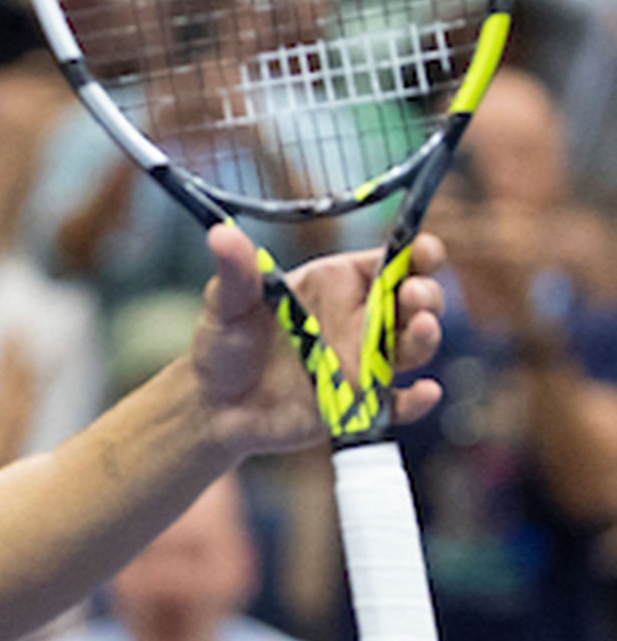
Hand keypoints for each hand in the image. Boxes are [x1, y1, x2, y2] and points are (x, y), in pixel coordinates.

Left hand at [188, 224, 445, 455]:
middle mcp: (360, 320)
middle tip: (413, 297)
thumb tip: (221, 234)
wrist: (214, 406)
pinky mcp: (362, 404)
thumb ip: (235, 271)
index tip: (425, 250)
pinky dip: (417, 401)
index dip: (417, 253)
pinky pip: (399, 404)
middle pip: (414, 301)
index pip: (391, 261)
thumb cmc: (223, 344)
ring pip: (414, 346)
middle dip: (425, 295)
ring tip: (423, 328)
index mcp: (337, 284)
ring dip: (426, 337)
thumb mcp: (227, 305)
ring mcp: (365, 362)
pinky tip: (423, 392)